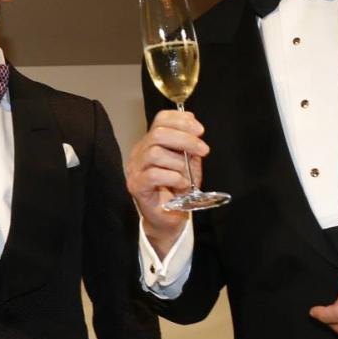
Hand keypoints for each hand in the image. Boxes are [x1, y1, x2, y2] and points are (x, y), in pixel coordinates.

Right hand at [124, 110, 203, 255]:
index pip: (160, 120)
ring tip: (187, 176)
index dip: (181, 120)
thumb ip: (189, 145)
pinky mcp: (136, 186)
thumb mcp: (188, 162)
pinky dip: (174, 178)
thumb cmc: (178, 190)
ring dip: (179, 164)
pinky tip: (181, 185)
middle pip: (157, 133)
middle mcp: (139, 153)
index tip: (200, 130)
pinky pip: (154, 174)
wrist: (170, 218)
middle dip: (185, 139)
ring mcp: (135, 170)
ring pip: (155, 153)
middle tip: (203, 150)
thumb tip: (194, 124)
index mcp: (151, 143)